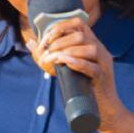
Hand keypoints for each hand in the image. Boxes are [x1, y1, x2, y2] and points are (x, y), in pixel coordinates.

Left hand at [26, 17, 129, 132]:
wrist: (103, 110)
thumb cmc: (82, 87)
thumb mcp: (65, 68)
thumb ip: (49, 55)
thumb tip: (30, 43)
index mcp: (91, 44)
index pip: (78, 23)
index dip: (60, 27)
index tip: (46, 40)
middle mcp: (100, 49)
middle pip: (80, 35)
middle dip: (59, 42)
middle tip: (46, 54)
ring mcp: (103, 63)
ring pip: (89, 47)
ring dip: (66, 51)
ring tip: (52, 59)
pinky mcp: (103, 77)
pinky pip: (92, 67)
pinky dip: (77, 63)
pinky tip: (65, 63)